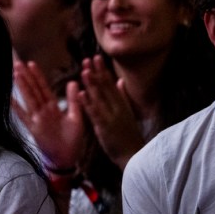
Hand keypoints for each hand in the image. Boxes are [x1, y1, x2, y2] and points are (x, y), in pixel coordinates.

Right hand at [13, 60, 85, 170]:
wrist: (67, 159)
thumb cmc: (72, 140)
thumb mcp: (76, 118)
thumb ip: (74, 101)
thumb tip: (74, 82)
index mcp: (54, 107)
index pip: (44, 88)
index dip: (38, 76)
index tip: (31, 64)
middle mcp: (43, 111)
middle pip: (33, 90)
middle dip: (26, 77)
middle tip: (18, 63)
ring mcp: (37, 119)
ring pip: (29, 99)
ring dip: (22, 87)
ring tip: (15, 74)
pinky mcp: (34, 129)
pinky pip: (24, 116)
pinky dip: (16, 108)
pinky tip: (9, 98)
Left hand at [77, 55, 146, 169]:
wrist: (134, 156)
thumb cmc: (128, 135)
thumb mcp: (127, 113)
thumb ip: (122, 96)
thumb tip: (120, 80)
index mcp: (122, 104)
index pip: (110, 84)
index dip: (102, 70)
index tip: (96, 58)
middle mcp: (117, 108)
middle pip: (105, 87)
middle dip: (96, 72)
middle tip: (87, 58)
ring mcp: (112, 117)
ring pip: (100, 98)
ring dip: (91, 84)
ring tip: (84, 71)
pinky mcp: (105, 128)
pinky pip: (95, 113)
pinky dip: (88, 103)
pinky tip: (81, 94)